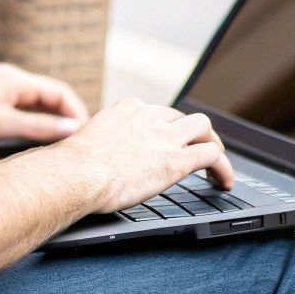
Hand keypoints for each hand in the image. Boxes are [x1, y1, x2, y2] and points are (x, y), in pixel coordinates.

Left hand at [0, 62, 89, 146]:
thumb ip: (37, 127)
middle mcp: (10, 80)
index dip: (76, 112)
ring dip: (48, 122)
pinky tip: (30, 143)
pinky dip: (31, 124)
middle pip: (50, 98)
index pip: (60, 92)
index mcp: (16, 80)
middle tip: (76, 142)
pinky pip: (20, 110)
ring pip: (35, 105)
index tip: (85, 133)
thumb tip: (72, 128)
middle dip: (65, 119)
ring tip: (58, 145)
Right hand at [61, 98, 236, 213]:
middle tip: (198, 150)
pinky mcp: (176, 160)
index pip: (157, 114)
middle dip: (194, 133)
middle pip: (184, 117)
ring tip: (216, 165)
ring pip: (204, 128)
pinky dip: (223, 168)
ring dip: (213, 144)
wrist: (75, 174)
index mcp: (128, 111)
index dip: (166, 129)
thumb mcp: (87, 143)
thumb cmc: (70, 168)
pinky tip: (224, 182)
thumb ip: (99, 145)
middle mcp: (150, 117)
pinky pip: (212, 155)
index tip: (166, 142)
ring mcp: (165, 137)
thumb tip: (90, 160)